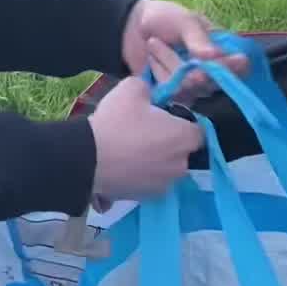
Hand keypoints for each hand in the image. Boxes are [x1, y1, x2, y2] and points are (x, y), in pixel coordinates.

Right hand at [87, 75, 202, 201]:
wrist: (88, 158)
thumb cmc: (116, 122)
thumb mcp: (131, 88)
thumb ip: (148, 87)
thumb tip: (149, 93)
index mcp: (184, 138)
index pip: (198, 131)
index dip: (182, 123)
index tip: (164, 118)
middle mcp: (181, 164)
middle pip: (182, 151)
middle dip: (169, 143)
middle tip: (145, 132)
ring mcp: (164, 184)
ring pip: (166, 168)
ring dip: (156, 161)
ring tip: (131, 150)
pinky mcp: (146, 198)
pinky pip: (150, 182)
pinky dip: (141, 175)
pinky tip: (123, 165)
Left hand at [122, 0, 249, 99]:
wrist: (131, 28)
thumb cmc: (164, 18)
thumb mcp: (183, 21)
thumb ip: (198, 39)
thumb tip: (214, 56)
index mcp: (221, 49)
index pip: (239, 67)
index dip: (232, 68)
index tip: (218, 59)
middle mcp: (212, 71)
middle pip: (213, 82)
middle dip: (192, 67)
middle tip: (175, 50)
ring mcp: (193, 85)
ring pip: (189, 87)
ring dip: (167, 62)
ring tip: (154, 43)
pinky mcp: (175, 94)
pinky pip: (170, 92)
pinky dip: (158, 72)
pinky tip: (151, 59)